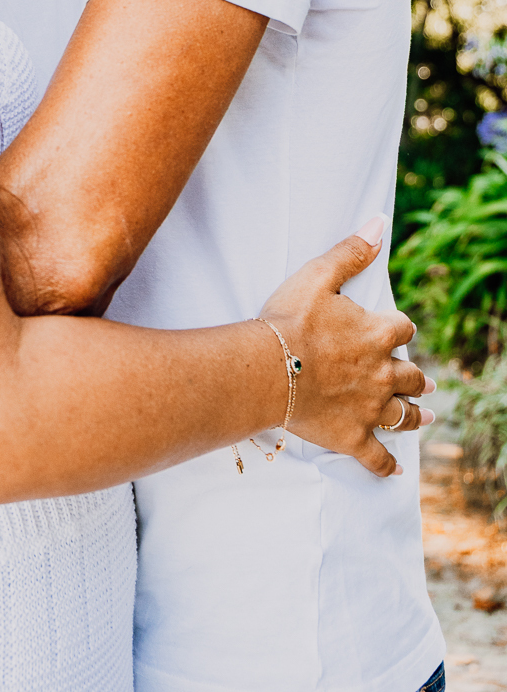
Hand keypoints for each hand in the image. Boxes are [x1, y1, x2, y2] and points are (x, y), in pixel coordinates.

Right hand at [259, 215, 434, 477]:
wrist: (267, 368)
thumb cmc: (289, 320)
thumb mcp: (318, 276)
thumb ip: (351, 252)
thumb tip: (379, 222)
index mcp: (378, 335)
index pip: (404, 330)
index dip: (400, 329)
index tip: (396, 332)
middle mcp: (382, 374)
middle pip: (412, 377)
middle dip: (417, 379)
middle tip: (424, 383)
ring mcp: (369, 409)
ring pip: (402, 416)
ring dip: (414, 416)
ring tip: (424, 417)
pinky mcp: (351, 437)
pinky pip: (375, 457)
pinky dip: (386, 465)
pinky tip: (394, 469)